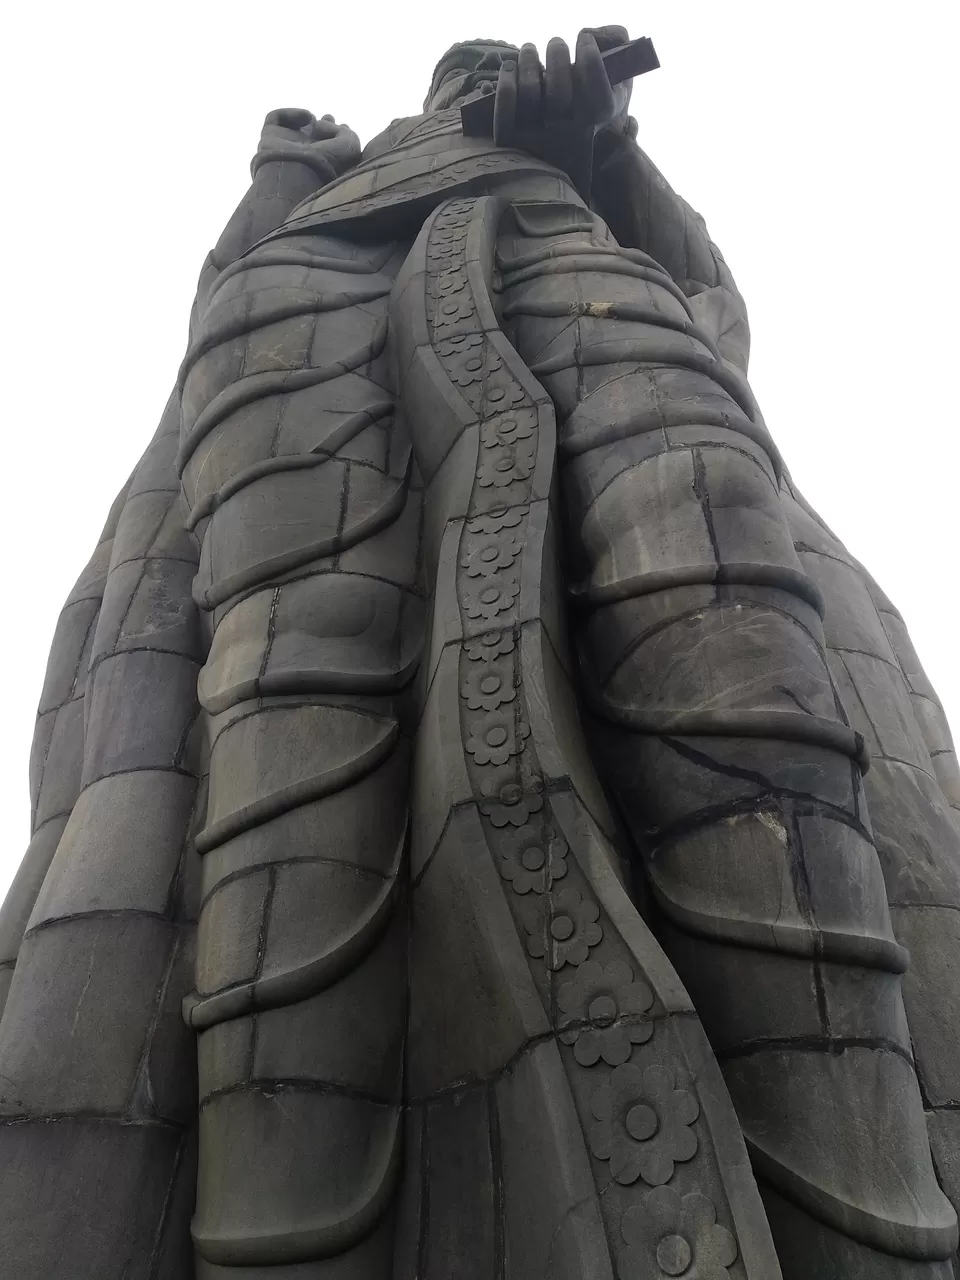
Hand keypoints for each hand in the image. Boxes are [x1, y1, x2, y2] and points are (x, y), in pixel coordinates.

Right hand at [252, 109, 360, 184]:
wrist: (296, 174)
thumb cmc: (325, 165)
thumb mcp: (349, 148)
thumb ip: (348, 133)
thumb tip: (324, 123)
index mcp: (320, 164)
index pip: (328, 147)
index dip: (337, 132)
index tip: (344, 125)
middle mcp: (302, 156)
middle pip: (312, 137)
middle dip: (324, 124)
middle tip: (329, 118)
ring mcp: (284, 146)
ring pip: (293, 128)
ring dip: (307, 119)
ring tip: (315, 121)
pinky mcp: (268, 137)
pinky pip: (276, 118)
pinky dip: (290, 114)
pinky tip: (306, 120)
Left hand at [492, 27, 630, 153]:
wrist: (566, 133)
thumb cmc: (593, 88)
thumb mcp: (617, 66)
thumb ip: (614, 41)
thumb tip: (587, 35)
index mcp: (600, 116)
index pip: (597, 93)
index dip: (590, 58)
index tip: (584, 40)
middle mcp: (571, 134)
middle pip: (559, 94)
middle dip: (557, 54)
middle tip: (556, 43)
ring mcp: (541, 139)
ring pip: (531, 95)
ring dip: (529, 60)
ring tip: (530, 50)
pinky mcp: (516, 139)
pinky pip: (505, 113)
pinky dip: (506, 82)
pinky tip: (511, 68)